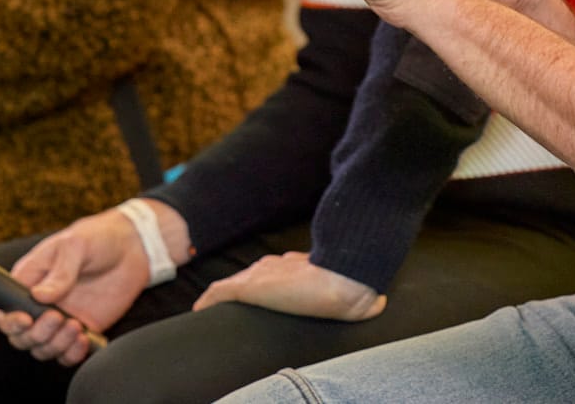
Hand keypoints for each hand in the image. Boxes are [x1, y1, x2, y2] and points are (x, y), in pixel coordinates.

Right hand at [0, 210, 152, 366]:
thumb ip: (59, 273)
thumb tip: (38, 297)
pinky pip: (67, 354)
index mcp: (28, 282)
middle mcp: (38, 305)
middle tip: (58, 317)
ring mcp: (59, 320)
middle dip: (36, 334)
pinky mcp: (80, 330)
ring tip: (75, 326)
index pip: (4, 311)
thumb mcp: (75, 246)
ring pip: (43, 349)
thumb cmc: (95, 238)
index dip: (9, 322)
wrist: (131, 247)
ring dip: (55, 345)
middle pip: (22, 337)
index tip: (26, 319)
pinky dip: (72, 354)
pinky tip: (84, 339)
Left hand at [193, 252, 384, 320]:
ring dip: (224, 296)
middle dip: (239, 289)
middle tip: (228, 304)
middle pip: (250, 276)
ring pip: (233, 284)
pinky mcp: (250, 288)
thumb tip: (375, 302)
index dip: (263, 282)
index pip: (272, 272)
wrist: (344, 279)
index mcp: (294, 264)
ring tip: (212, 309)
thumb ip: (353, 292)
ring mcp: (260, 275)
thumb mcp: (351, 288)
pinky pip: (220, 293)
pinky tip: (200, 311)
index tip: (261, 291)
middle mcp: (274, 265)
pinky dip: (209, 300)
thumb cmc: (351, 284)